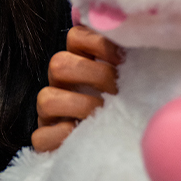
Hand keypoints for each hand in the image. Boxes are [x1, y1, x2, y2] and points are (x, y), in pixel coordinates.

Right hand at [31, 22, 124, 151]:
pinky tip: (86, 134)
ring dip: (81, 105)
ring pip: (46, 98)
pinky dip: (64, 136)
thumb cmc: (123, 105)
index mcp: (78, 60)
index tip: (122, 58)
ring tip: (105, 113)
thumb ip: (128, 60)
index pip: (75, 36)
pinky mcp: (43, 139)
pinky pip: (41, 135)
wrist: (110, 143)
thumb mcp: (127, 78)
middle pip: (59, 63)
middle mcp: (58, 82)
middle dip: (93, 75)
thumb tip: (139, 38)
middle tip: (117, 89)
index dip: (97, 42)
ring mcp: (47, 111)